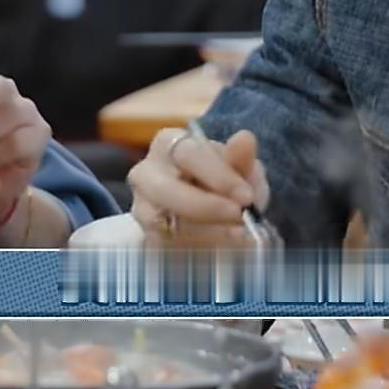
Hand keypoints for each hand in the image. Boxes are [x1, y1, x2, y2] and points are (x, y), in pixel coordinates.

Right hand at [128, 126, 270, 245]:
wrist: (209, 209)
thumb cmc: (222, 180)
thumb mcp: (238, 167)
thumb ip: (240, 157)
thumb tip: (245, 138)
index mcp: (170, 144)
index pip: (189, 155)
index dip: (219, 177)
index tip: (246, 198)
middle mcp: (146, 173)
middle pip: (164, 190)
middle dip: (205, 207)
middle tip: (239, 218)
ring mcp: (142, 207)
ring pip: (160, 223)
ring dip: (203, 233)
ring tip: (236, 237)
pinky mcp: (146, 238)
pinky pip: (166, 248)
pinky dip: (196, 251)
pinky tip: (221, 249)